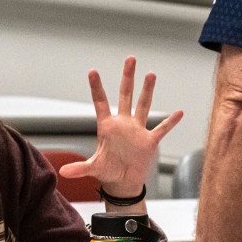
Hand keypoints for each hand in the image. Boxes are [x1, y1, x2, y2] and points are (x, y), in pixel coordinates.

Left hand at [60, 57, 182, 195]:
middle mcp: (123, 123)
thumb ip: (79, 168)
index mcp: (107, 126)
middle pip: (125, 95)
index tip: (93, 71)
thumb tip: (63, 172)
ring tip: (150, 74)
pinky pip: (161, 129)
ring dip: (147, 91)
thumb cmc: (107, 172)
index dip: (97, 87)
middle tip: (130, 59)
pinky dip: (170, 122)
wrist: (123, 183)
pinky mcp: (149, 141)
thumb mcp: (93, 168)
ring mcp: (137, 130)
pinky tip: (179, 112)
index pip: (101, 102)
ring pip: (143, 105)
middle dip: (128, 77)